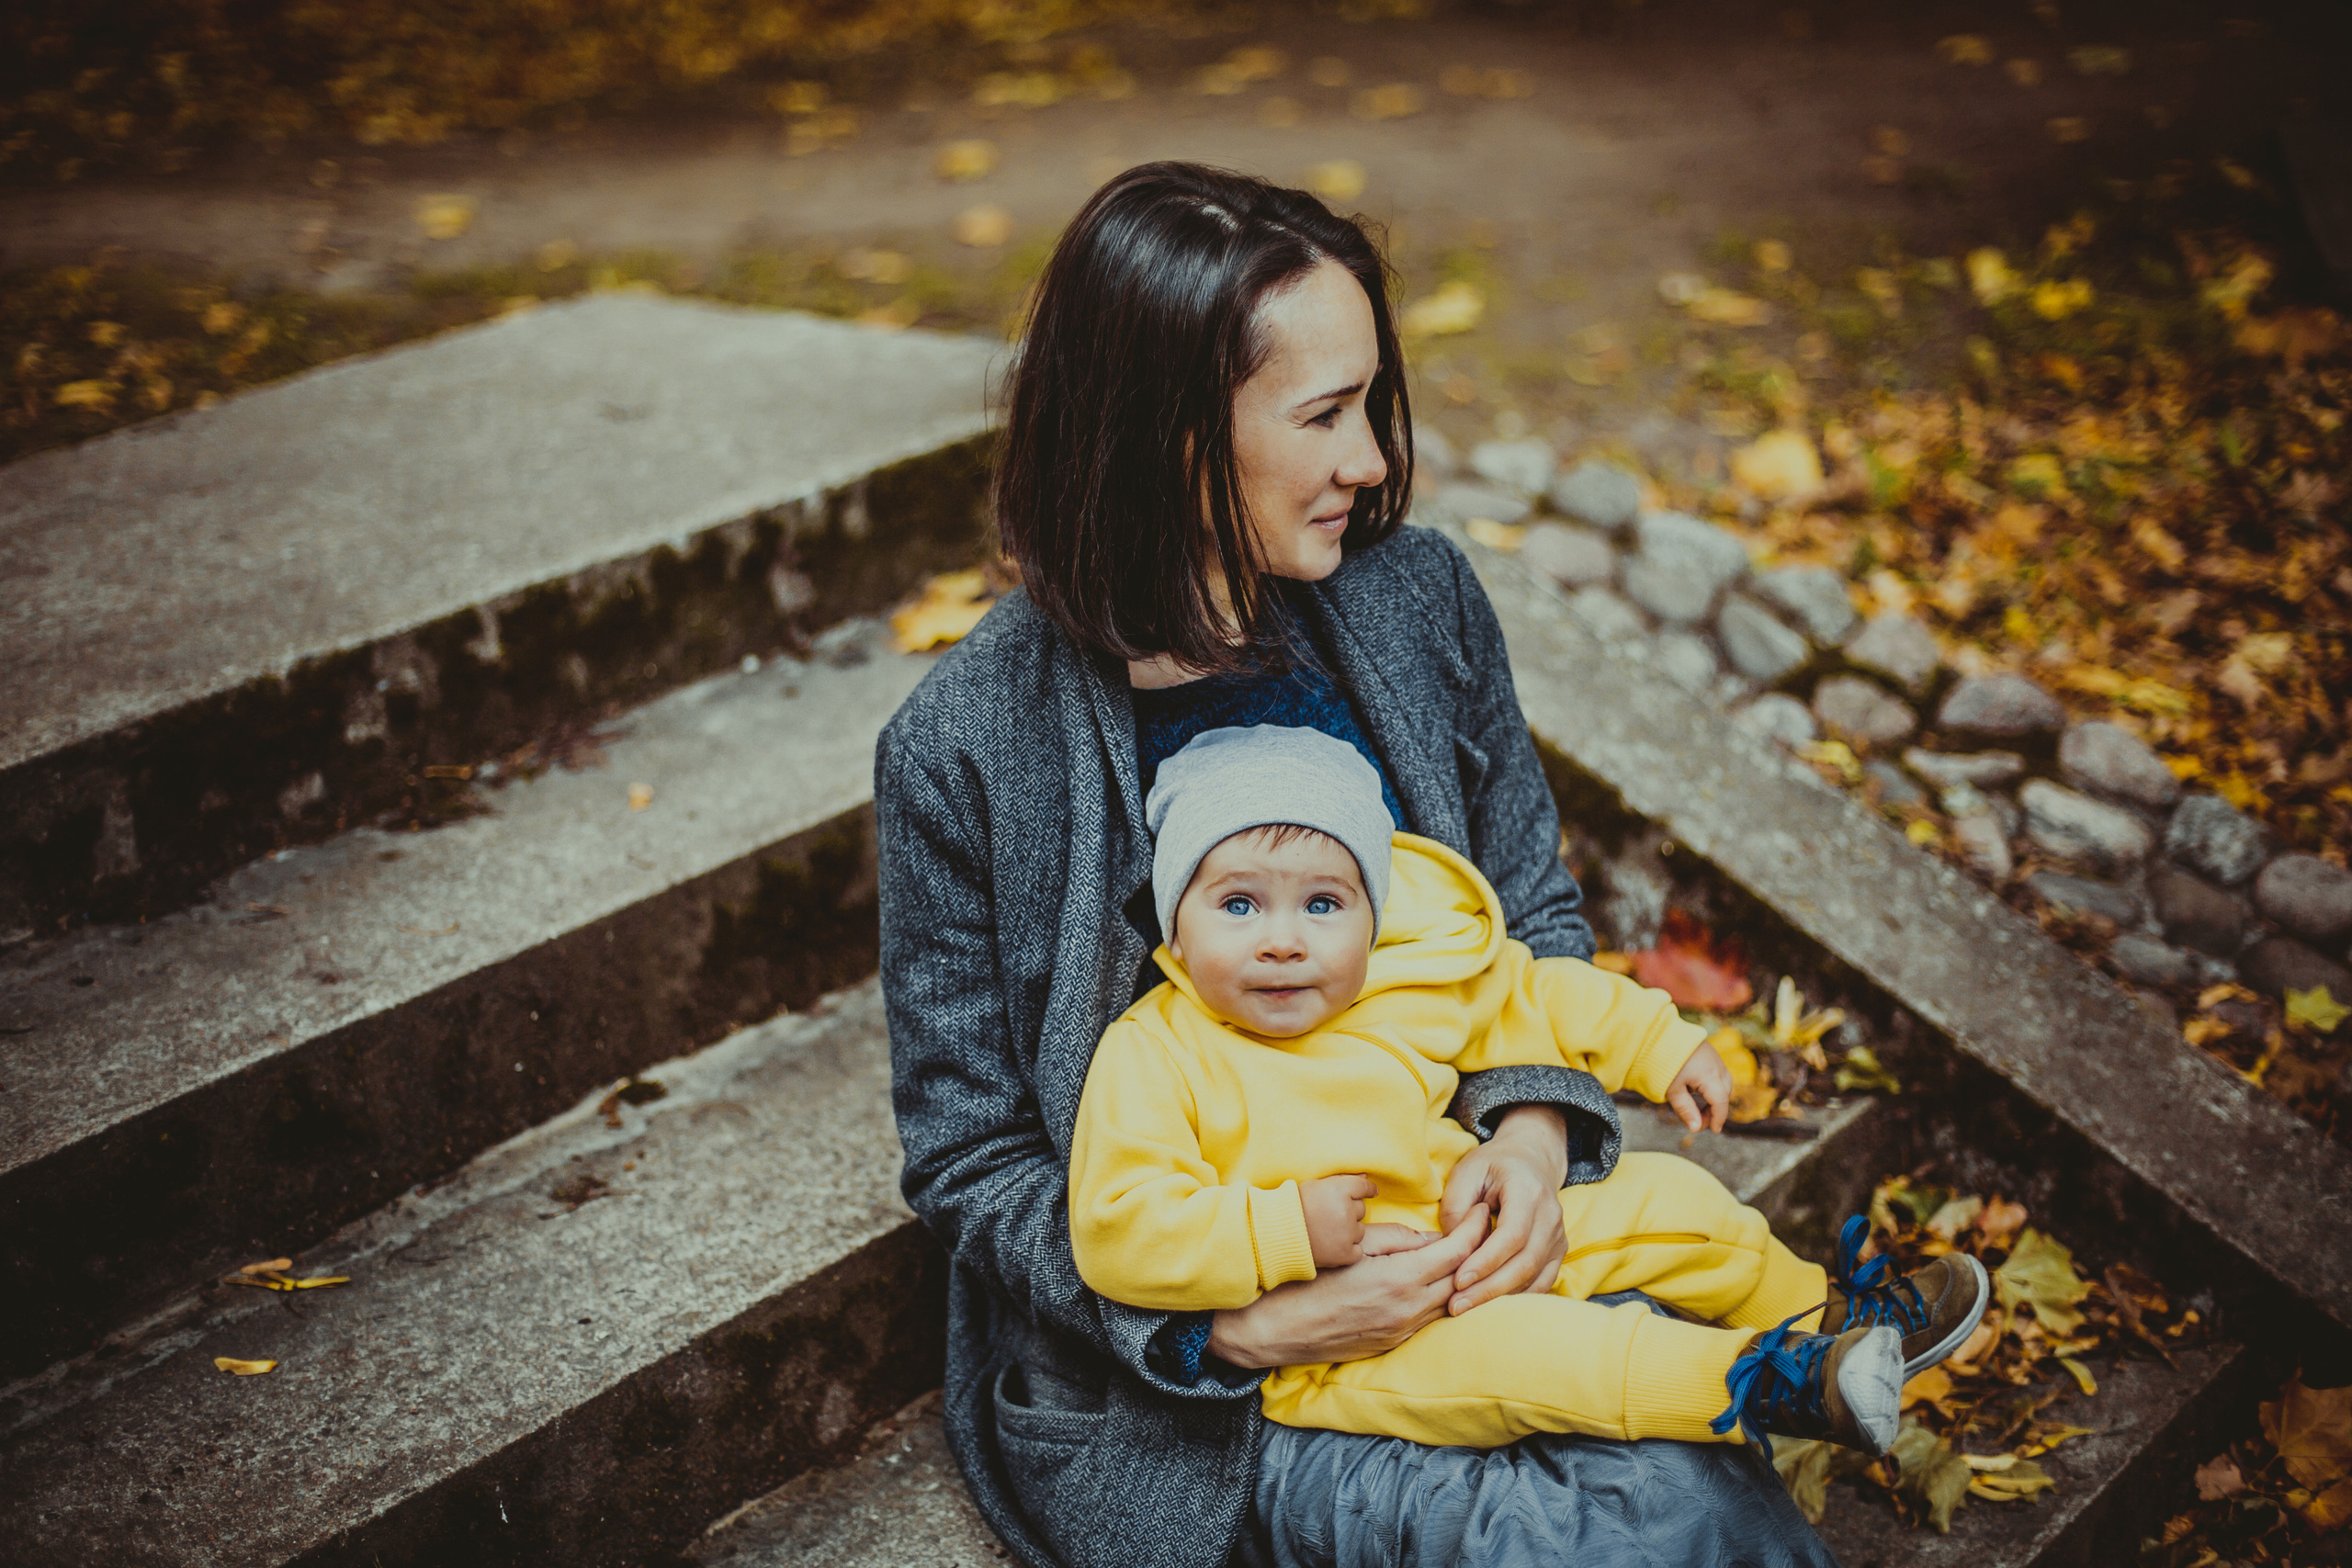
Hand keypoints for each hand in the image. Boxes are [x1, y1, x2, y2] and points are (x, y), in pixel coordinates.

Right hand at [1206, 1204, 1486, 1368]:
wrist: (1273, 1331)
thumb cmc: (1305, 1281)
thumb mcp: (1351, 1249)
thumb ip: (1396, 1241)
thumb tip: (1432, 1239)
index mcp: (1400, 1281)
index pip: (1457, 1253)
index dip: (1474, 1230)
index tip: (1483, 1211)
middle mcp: (1408, 1311)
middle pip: (1461, 1280)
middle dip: (1476, 1253)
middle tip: (1482, 1229)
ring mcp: (1400, 1332)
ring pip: (1448, 1303)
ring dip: (1461, 1279)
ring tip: (1466, 1254)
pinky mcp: (1390, 1345)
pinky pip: (1427, 1319)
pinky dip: (1440, 1298)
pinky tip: (1438, 1283)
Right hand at [1300, 1174, 1373, 1267]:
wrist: (1276, 1234)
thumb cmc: (1294, 1206)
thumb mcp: (1315, 1185)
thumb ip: (1341, 1179)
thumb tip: (1366, 1175)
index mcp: (1340, 1189)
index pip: (1365, 1187)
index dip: (1368, 1189)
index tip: (1370, 1192)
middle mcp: (1346, 1210)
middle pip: (1361, 1209)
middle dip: (1348, 1212)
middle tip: (1329, 1216)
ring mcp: (1347, 1234)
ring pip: (1360, 1230)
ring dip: (1348, 1231)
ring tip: (1326, 1231)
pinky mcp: (1345, 1254)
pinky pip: (1357, 1250)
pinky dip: (1347, 1250)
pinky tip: (1331, 1245)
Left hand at [1439, 1105, 1569, 1314]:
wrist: (1530, 1160)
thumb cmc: (1493, 1166)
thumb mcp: (1466, 1172)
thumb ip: (1457, 1208)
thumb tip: (1453, 1250)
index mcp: (1528, 1191)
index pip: (1512, 1235)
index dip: (1486, 1261)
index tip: (1458, 1280)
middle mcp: (1550, 1216)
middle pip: (1525, 1263)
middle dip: (1489, 1289)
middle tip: (1456, 1306)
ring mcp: (1558, 1237)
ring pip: (1534, 1277)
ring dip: (1500, 1298)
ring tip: (1466, 1309)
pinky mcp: (1557, 1252)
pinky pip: (1541, 1283)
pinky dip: (1516, 1297)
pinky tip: (1490, 1306)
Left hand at [1666, 1040, 1731, 1133]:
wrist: (1657, 1034)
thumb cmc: (1663, 1063)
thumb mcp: (1673, 1090)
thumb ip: (1686, 1110)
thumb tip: (1696, 1129)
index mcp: (1710, 1075)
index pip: (1720, 1102)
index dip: (1718, 1118)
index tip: (1713, 1130)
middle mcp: (1717, 1065)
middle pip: (1724, 1093)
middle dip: (1716, 1109)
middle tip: (1700, 1121)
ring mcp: (1714, 1057)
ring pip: (1723, 1082)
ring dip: (1716, 1097)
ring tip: (1699, 1107)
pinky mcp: (1709, 1051)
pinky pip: (1718, 1072)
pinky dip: (1713, 1085)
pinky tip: (1698, 1090)